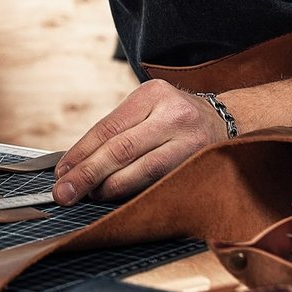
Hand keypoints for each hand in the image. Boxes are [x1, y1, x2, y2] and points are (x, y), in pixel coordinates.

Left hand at [52, 80, 230, 204]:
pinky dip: (135, 191)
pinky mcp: (200, 163)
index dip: (81, 153)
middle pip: (121, 149)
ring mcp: (190, 140)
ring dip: (110, 187)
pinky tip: (118, 197)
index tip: (61, 172)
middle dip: (88, 174)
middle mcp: (173, 114)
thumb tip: (74, 165)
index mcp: (152, 94)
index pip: (108, 128)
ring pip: (142, 170)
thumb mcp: (149, 109)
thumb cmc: (176, 119)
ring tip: (90, 196)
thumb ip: (118, 131)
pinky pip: (160, 182)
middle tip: (65, 192)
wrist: (230, 122)